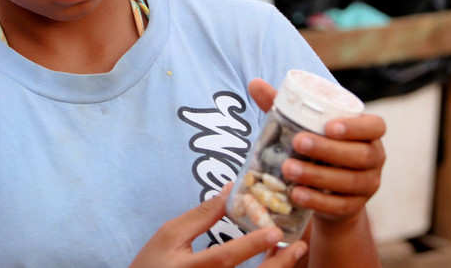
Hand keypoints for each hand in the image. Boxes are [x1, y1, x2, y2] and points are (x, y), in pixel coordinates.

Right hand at [129, 183, 307, 267]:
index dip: (251, 245)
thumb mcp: (170, 235)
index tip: (275, 231)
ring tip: (292, 251)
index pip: (226, 258)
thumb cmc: (152, 263)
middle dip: (279, 264)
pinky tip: (275, 263)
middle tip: (298, 245)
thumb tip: (229, 190)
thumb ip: (201, 215)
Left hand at [248, 78, 385, 223]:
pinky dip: (317, 200)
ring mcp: (367, 185)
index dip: (356, 126)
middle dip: (328, 149)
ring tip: (288, 169)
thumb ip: (286, 106)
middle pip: (360, 155)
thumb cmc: (317, 146)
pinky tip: (296, 194)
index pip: (375, 126)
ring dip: (317, 175)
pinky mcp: (354, 207)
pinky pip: (339, 206)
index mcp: (368, 133)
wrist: (327, 190)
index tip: (329, 126)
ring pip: (349, 181)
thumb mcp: (305, 125)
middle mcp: (374, 158)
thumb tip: (255, 83)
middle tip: (298, 142)